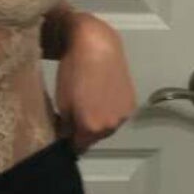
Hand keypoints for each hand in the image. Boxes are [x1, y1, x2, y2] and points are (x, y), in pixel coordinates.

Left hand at [55, 14, 136, 153]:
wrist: (97, 46)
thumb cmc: (73, 72)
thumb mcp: (62, 102)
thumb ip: (66, 126)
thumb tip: (67, 137)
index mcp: (91, 128)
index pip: (79, 147)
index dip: (70, 141)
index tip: (64, 132)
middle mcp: (111, 126)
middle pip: (95, 138)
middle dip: (85, 131)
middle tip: (75, 114)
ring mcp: (124, 114)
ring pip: (108, 126)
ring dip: (99, 120)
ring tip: (90, 101)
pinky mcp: (132, 102)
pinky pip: (118, 114)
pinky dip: (110, 110)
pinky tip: (102, 95)